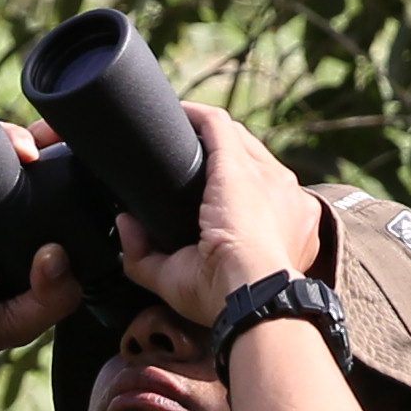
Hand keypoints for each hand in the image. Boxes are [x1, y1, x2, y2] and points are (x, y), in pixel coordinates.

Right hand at [0, 124, 92, 362]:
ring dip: (44, 140)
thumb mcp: (16, 324)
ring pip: (22, 152)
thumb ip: (50, 300)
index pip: (77, 211)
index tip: (118, 185)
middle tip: (95, 150)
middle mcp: (17, 214)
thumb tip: (57, 254)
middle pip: (54, 172)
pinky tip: (22, 150)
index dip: (99, 195)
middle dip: (76, 155)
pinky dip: (5, 139)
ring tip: (55, 148)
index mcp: (39, 244)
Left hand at [119, 98, 311, 328]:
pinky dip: (193, 117)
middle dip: (218, 153)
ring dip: (205, 131)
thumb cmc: (227, 298)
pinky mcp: (236, 163)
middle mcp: (282, 193)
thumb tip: (125, 226)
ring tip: (175, 128)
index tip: (206, 189)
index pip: (259, 189)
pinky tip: (173, 113)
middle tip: (183, 155)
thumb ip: (149, 255)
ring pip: (233, 138)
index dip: (232, 184)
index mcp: (285, 224)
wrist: (255, 294)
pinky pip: (216, 126)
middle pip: (248, 158)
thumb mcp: (181, 280)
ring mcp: (262, 175)